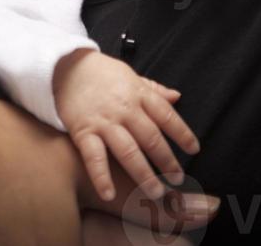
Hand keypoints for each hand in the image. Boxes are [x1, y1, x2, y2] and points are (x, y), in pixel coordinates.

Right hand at [54, 49, 199, 203]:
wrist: (66, 67)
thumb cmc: (102, 73)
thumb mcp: (131, 75)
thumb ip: (154, 89)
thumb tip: (177, 97)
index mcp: (138, 93)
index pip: (166, 114)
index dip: (182, 132)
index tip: (194, 150)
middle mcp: (124, 108)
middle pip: (151, 137)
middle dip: (166, 160)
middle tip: (178, 179)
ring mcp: (104, 121)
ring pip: (128, 150)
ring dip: (144, 173)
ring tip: (157, 193)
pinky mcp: (83, 131)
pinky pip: (94, 156)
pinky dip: (101, 176)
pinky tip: (110, 194)